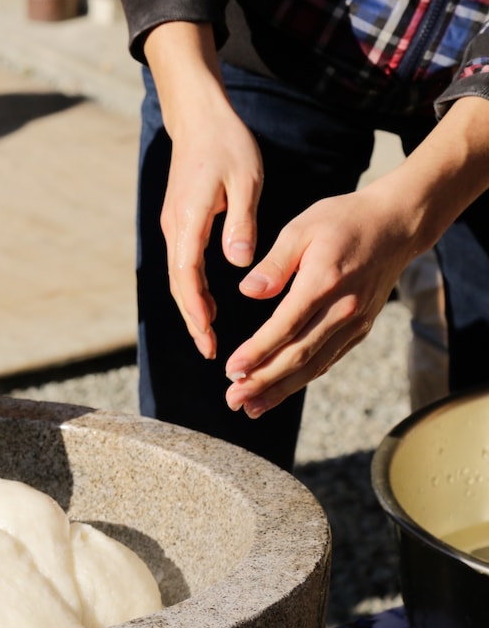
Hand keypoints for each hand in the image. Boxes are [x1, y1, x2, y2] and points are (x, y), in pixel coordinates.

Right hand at [145, 22, 262, 359]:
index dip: (197, 310)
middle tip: (210, 352)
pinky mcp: (181, 223)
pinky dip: (193, 291)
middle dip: (193, 321)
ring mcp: (174, 227)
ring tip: (211, 338)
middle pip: (179, 285)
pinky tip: (210, 307)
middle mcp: (175, 228)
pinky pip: (184, 266)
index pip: (187, 276)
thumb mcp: (245, 179)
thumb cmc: (226, 144)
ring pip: (180, 278)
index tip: (210, 337)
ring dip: (192, 309)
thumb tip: (238, 265)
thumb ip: (242, 223)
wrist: (198, 118)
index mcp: (189, 220)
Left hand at [222, 187, 413, 416]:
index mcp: (324, 282)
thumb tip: (248, 292)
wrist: (396, 224)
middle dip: (263, 382)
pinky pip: (327, 360)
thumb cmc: (343, 220)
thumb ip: (274, 263)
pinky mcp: (360, 329)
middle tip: (233, 400)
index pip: (285, 327)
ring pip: (314, 365)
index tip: (231, 371)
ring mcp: (355, 322)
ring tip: (249, 407)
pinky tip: (278, 391)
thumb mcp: (301, 228)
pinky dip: (301, 379)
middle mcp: (343, 309)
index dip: (257, 352)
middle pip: (299, 355)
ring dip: (280, 390)